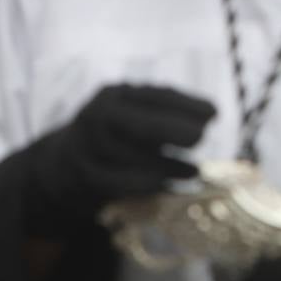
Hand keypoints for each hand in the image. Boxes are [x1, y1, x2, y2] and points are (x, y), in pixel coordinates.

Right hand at [22, 84, 214, 229]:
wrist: (66, 163)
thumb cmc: (120, 135)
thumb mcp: (141, 116)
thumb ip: (173, 113)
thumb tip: (212, 113)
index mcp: (115, 95)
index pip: (152, 96)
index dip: (185, 104)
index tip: (215, 112)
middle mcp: (96, 117)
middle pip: (134, 123)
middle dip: (170, 129)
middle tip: (202, 136)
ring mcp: (86, 147)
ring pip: (128, 156)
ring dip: (166, 164)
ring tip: (195, 170)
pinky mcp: (83, 177)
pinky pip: (117, 183)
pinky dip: (146, 185)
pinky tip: (170, 185)